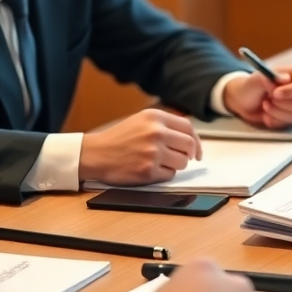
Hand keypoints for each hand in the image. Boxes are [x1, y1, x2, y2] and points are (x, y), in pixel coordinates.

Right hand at [79, 107, 201, 184]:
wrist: (95, 154)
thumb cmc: (119, 138)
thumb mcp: (141, 120)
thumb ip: (165, 124)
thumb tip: (190, 136)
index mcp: (155, 117)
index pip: (188, 127)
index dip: (195, 140)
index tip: (196, 150)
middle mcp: (156, 132)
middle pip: (189, 145)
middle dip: (188, 154)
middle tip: (182, 158)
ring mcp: (153, 152)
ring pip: (182, 162)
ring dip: (175, 165)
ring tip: (159, 162)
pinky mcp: (148, 170)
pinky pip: (170, 175)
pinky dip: (163, 174)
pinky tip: (150, 169)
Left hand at [223, 65, 291, 128]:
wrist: (246, 100)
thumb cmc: (254, 85)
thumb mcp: (258, 78)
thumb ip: (270, 77)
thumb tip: (284, 79)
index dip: (291, 92)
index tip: (274, 94)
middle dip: (281, 104)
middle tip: (267, 98)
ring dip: (276, 112)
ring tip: (265, 105)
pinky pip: (289, 123)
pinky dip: (275, 120)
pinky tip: (267, 114)